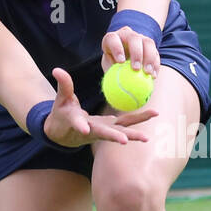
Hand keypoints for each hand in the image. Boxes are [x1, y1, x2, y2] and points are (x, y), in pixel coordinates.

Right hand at [42, 67, 157, 147]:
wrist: (66, 133)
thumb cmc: (62, 114)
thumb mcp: (61, 100)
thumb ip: (63, 85)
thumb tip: (57, 69)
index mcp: (77, 124)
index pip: (78, 124)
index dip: (80, 126)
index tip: (83, 129)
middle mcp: (92, 130)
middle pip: (104, 133)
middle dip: (114, 137)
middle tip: (124, 141)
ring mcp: (104, 131)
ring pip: (120, 131)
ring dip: (133, 133)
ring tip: (147, 137)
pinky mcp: (112, 128)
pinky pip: (127, 124)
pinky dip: (139, 120)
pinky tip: (154, 113)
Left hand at [101, 26, 159, 77]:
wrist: (122, 63)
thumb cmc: (111, 67)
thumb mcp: (108, 70)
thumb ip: (110, 74)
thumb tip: (114, 83)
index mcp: (112, 39)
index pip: (113, 39)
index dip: (117, 48)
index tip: (120, 62)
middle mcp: (126, 35)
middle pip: (133, 38)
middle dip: (136, 53)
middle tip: (136, 69)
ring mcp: (140, 38)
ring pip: (148, 43)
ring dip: (149, 58)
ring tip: (147, 73)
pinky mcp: (150, 46)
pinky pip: (156, 53)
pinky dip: (155, 65)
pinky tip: (153, 76)